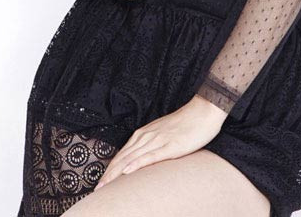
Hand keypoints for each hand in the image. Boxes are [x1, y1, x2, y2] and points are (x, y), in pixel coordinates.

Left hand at [93, 95, 226, 189]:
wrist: (203, 111)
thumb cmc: (186, 124)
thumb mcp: (164, 134)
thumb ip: (152, 144)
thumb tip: (142, 159)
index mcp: (144, 133)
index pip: (122, 154)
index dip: (110, 170)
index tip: (100, 183)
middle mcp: (147, 136)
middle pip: (122, 158)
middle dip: (108, 175)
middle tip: (97, 190)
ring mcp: (158, 140)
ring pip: (131, 158)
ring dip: (116, 173)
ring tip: (105, 186)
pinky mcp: (170, 145)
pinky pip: (150, 156)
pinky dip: (137, 163)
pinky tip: (128, 171)